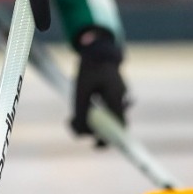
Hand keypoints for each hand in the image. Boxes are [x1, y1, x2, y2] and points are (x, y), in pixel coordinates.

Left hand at [70, 26, 128, 144]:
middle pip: (111, 125)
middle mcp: (122, 100)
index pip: (118, 128)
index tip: (95, 145)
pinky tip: (79, 109)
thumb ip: (81, 113)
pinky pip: (105, 110)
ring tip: (70, 118)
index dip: (108, 140)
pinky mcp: (114, 94)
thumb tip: (80, 133)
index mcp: (116, 99)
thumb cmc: (89, 68)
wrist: (97, 47)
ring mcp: (120, 97)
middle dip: (92, 129)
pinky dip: (92, 113)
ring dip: (89, 121)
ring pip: (106, 118)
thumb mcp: (80, 92)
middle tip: (72, 123)